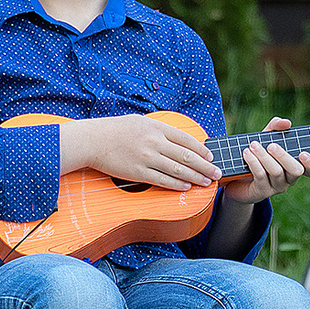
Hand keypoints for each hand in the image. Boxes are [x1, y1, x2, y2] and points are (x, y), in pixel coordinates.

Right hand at [61, 116, 221, 190]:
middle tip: (217, 172)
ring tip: (206, 181)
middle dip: (205, 166)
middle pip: (187, 155)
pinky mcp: (137, 172)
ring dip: (195, 177)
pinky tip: (186, 186)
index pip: (186, 139)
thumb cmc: (114, 130)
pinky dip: (176, 184)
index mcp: (156, 128)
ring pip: (177, 169)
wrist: (92, 140)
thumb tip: (176, 139)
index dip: (201, 149)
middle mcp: (154, 142)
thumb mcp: (140, 122)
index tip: (211, 156)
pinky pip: (161, 180)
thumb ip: (158, 130)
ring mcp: (146, 158)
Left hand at [224, 117, 309, 204]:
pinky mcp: (263, 192)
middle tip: (271, 145)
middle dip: (283, 156)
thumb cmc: (258, 154)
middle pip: (296, 170)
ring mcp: (278, 187)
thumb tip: (287, 123)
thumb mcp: (266, 137)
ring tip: (253, 145)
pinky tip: (247, 153)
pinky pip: (261, 176)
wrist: (237, 175)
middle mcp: (290, 179)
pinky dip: (254, 162)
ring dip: (264, 156)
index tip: (303, 153)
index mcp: (296, 166)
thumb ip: (276, 126)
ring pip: (276, 172)